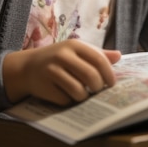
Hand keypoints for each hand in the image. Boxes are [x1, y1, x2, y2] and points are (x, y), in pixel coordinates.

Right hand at [3, 41, 120, 105]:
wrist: (28, 67)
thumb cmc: (59, 59)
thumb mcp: (76, 51)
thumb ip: (97, 54)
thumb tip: (119, 56)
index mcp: (74, 45)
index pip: (98, 59)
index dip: (108, 73)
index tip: (112, 83)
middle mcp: (63, 55)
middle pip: (91, 76)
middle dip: (98, 88)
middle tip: (97, 91)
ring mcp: (52, 71)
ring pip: (79, 91)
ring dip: (84, 97)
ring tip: (82, 93)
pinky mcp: (45, 86)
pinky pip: (66, 100)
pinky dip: (69, 101)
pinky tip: (66, 95)